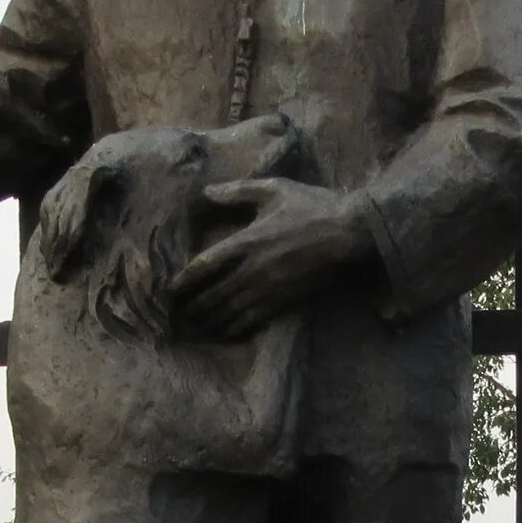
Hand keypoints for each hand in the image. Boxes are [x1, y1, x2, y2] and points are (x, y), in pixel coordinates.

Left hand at [169, 178, 376, 340]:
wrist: (350, 232)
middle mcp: (253, 268)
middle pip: (213, 294)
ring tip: (197, 329)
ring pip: (231, 311)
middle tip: (178, 316)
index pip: (205, 265)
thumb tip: (207, 192)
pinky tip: (227, 333)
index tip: (171, 291)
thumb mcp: (274, 189)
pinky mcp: (286, 300)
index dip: (185, 281)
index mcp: (246, 240)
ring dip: (211, 322)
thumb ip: (238, 191)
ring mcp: (270, 287)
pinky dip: (237, 328)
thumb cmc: (313, 206)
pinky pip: (255, 319)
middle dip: (194, 307)